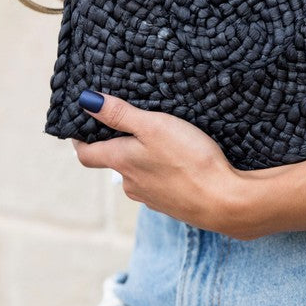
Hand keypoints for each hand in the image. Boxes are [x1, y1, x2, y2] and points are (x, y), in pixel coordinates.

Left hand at [72, 90, 256, 237]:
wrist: (224, 201)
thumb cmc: (189, 160)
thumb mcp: (154, 126)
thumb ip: (120, 114)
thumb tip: (86, 101)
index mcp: (121, 161)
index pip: (86, 154)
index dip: (81, 139)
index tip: (83, 124)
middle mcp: (131, 183)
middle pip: (115, 162)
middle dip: (120, 144)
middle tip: (132, 123)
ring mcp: (152, 197)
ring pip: (139, 174)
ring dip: (144, 159)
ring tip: (163, 140)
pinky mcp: (173, 204)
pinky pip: (160, 184)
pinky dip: (164, 172)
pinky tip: (182, 162)